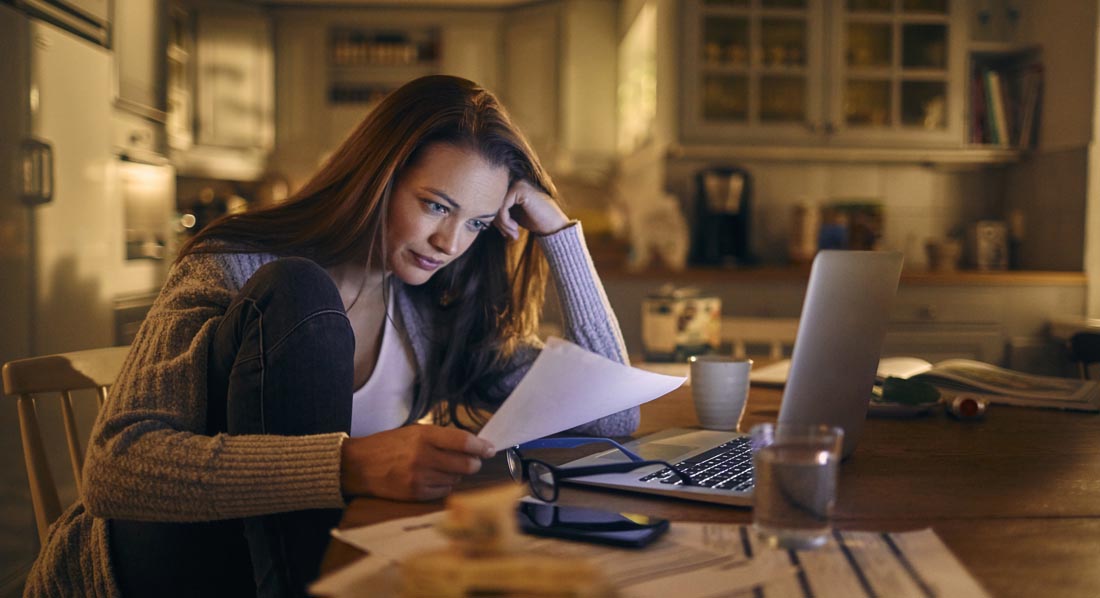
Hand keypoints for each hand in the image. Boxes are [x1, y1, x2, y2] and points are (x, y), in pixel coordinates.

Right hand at [340, 425, 495, 500]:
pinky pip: (443, 492)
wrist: (358, 466)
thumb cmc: (388, 445)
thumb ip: (441, 437)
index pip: (463, 442)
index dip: (481, 446)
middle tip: (473, 461)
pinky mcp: (416, 494)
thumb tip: (471, 445)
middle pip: (466, 464)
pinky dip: (445, 485)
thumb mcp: (414, 431)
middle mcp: (424, 456)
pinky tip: (436, 479)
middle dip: (474, 463)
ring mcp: (420, 478)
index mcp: (424, 435)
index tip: (490, 449)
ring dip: (458, 475)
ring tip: (446, 469)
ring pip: (456, 480)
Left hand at [494, 179, 570, 239]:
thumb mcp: (512, 214)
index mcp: (511, 183)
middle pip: (491, 200)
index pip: (492, 199)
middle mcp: (513, 178)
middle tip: (508, 235)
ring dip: (502, 224)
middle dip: (497, 222)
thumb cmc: (535, 221)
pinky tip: (515, 228)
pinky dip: (505, 221)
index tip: (504, 232)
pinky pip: (501, 206)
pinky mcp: (520, 189)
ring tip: (512, 233)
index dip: (495, 218)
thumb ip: (498, 209)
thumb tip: (477, 213)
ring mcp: (517, 181)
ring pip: (495, 204)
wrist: (555, 227)